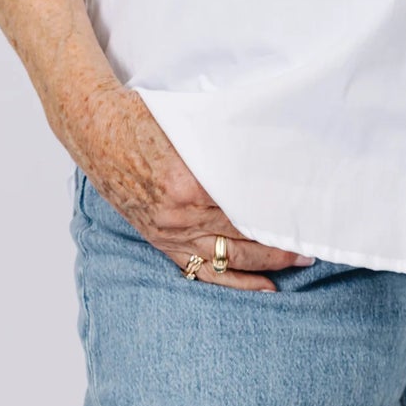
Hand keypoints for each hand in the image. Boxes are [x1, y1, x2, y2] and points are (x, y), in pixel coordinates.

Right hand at [75, 87, 314, 291]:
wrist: (93, 128)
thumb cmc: (140, 117)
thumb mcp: (189, 124)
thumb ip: (224, 145)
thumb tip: (267, 149)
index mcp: (190, 183)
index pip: (248, 206)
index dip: (279, 212)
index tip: (306, 212)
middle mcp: (181, 216)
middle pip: (243, 238)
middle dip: (280, 244)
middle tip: (312, 243)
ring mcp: (168, 232)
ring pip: (227, 259)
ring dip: (265, 264)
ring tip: (297, 262)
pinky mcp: (159, 239)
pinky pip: (199, 269)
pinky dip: (232, 281)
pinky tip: (260, 287)